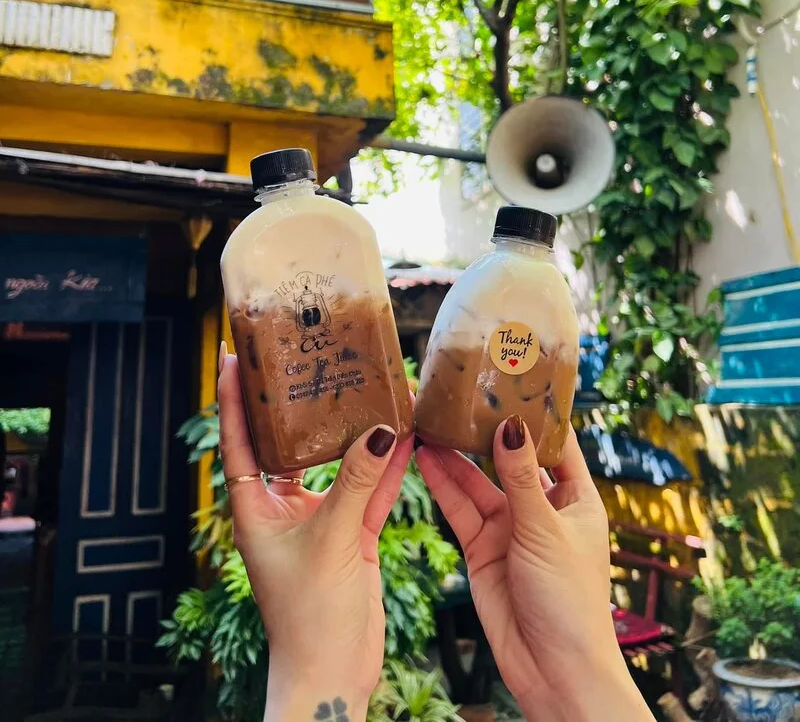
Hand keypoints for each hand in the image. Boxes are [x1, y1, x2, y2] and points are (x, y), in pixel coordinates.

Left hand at [218, 346, 412, 721]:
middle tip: (312, 360)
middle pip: (290, 444)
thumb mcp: (332, 540)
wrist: (333, 674)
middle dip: (304, 407)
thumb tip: (381, 430)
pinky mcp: (350, 536)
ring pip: (337, 465)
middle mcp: (282, 508)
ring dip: (356, 434)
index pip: (238, 440)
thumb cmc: (309, 616)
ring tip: (373, 389)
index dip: (234, 397)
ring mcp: (318, 521)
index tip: (233, 355)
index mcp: (255, 508)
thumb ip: (358, 482)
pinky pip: (368, 491)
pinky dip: (386, 468)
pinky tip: (405, 436)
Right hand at [416, 418, 654, 721]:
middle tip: (456, 392)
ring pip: (477, 480)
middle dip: (484, 428)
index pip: (557, 441)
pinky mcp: (482, 548)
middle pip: (509, 456)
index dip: (536, 410)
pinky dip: (442, 484)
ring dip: (455, 453)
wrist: (553, 669)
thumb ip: (521, 478)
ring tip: (428, 417)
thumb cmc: (570, 600)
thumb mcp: (546, 530)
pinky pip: (460, 508)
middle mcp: (541, 506)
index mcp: (576, 497)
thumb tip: (511, 424)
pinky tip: (424, 456)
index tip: (513, 374)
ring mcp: (510, 527)